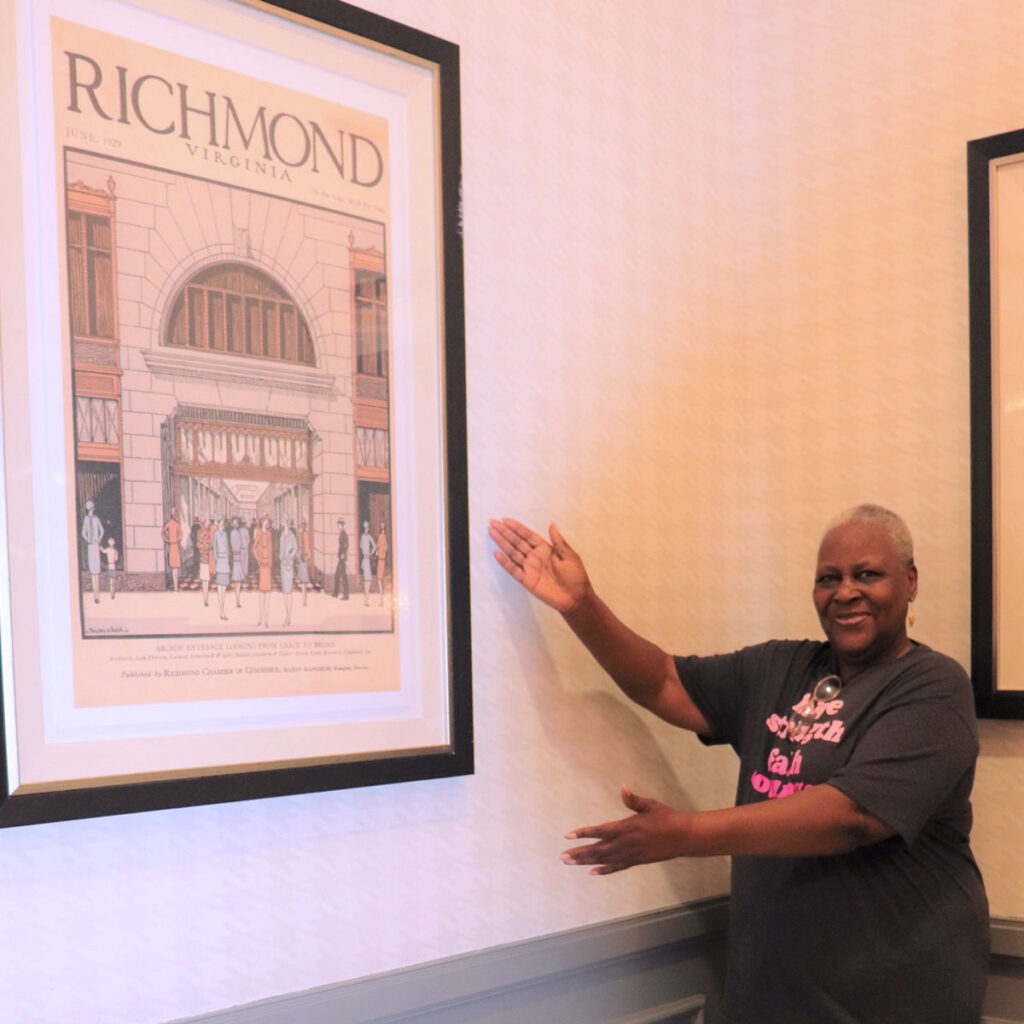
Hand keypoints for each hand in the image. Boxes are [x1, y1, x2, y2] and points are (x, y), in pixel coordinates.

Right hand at [488, 518, 590, 613]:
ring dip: (502, 543)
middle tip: (493, 523)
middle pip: (517, 542)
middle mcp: (535, 557)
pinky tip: (497, 554)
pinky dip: (505, 562)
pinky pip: (513, 570)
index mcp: (545, 549)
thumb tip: (552, 524)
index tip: (506, 520)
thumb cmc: (576, 576)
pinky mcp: (527, 580)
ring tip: (492, 533)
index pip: (528, 536)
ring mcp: (530, 568)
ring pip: (513, 553)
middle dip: (505, 532)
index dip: (517, 528)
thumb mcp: (570, 556)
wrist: (575, 597)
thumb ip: (558, 541)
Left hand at [560, 786, 687, 874]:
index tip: (568, 835)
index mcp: (627, 827)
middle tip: (562, 856)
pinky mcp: (637, 861)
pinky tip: (593, 872)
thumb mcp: (650, 805)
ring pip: (604, 860)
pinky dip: (605, 870)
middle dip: (579, 853)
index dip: (583, 833)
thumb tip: (623, 788)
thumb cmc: (667, 817)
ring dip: (586, 861)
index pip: (600, 831)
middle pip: (598, 849)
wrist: (684, 837)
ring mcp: (631, 854)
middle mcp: (626, 843)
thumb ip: (633, 800)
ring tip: (570, 863)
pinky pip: (618, 867)